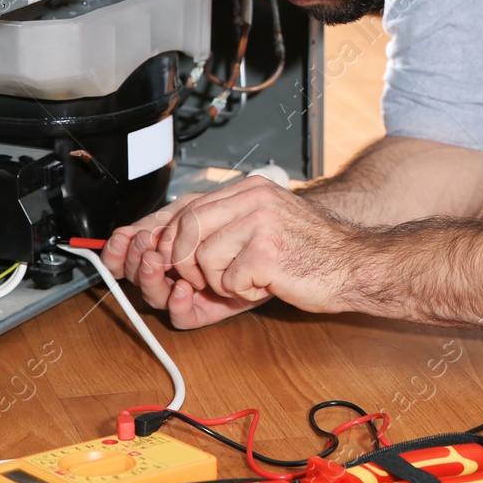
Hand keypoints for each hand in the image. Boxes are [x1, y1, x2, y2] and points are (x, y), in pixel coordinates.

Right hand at [100, 204, 265, 328]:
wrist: (290, 245)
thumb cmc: (250, 224)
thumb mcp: (203, 210)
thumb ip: (168, 219)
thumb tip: (126, 232)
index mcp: (168, 247)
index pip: (131, 253)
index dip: (118, 251)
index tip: (120, 239)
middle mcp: (174, 272)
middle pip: (138, 276)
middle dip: (133, 261)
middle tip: (143, 248)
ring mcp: (189, 292)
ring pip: (155, 296)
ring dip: (150, 280)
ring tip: (155, 263)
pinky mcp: (208, 311)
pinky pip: (182, 316)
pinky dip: (177, 304)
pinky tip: (182, 290)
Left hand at [106, 177, 358, 325]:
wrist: (355, 266)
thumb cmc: (305, 258)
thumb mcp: (253, 239)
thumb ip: (210, 239)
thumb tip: (152, 249)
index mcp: (245, 189)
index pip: (181, 206)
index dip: (149, 232)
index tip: (127, 250)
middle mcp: (249, 196)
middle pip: (180, 232)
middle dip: (183, 266)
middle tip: (210, 280)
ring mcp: (258, 219)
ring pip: (197, 258)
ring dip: (217, 282)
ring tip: (248, 277)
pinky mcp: (266, 248)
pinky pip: (225, 280)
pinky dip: (241, 292)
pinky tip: (265, 283)